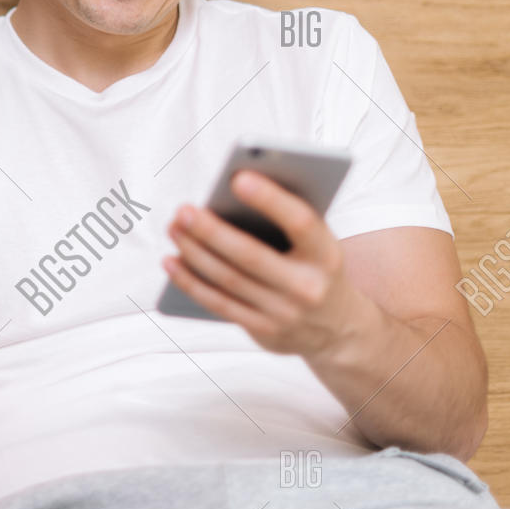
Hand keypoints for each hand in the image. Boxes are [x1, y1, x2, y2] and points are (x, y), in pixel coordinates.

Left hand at [162, 170, 365, 357]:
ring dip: (194, 252)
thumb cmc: (315, 267)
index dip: (270, 199)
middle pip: (251, 255)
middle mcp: (308, 287)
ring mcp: (285, 313)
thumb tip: (228, 194)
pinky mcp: (264, 331)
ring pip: (228, 280)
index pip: (301, 222)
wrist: (338, 329)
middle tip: (183, 209)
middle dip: (212, 231)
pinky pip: (219, 304)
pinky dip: (190, 281)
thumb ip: (285, 222)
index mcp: (327, 254)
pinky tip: (171, 261)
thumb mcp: (317, 244)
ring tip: (173, 227)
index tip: (238, 177)